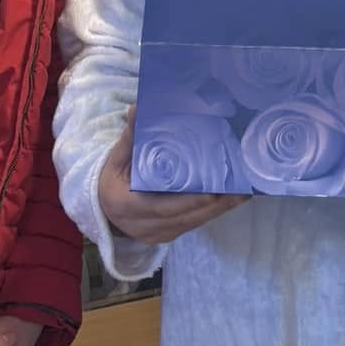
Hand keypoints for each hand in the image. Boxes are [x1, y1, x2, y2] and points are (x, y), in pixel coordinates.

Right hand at [97, 108, 244, 245]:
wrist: (101, 209)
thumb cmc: (110, 180)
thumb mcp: (116, 158)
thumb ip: (129, 137)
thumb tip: (136, 109)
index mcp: (128, 207)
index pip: (164, 207)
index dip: (190, 201)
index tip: (214, 192)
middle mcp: (144, 227)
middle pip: (186, 217)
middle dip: (216, 205)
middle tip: (242, 190)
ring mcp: (157, 234)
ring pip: (193, 223)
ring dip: (219, 209)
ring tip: (243, 193)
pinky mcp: (167, 236)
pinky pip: (192, 224)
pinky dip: (210, 212)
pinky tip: (228, 199)